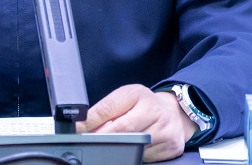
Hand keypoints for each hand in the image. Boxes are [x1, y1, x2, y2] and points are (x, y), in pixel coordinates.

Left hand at [75, 84, 197, 161]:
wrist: (174, 113)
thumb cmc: (143, 105)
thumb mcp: (125, 98)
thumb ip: (107, 109)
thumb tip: (83, 124)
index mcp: (137, 94)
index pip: (109, 107)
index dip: (91, 121)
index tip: (78, 129)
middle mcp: (153, 110)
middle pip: (122, 129)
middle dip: (101, 137)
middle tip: (88, 142)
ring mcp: (164, 129)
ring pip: (134, 145)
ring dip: (118, 148)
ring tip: (110, 146)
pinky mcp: (171, 146)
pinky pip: (146, 157)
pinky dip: (135, 155)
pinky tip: (133, 149)